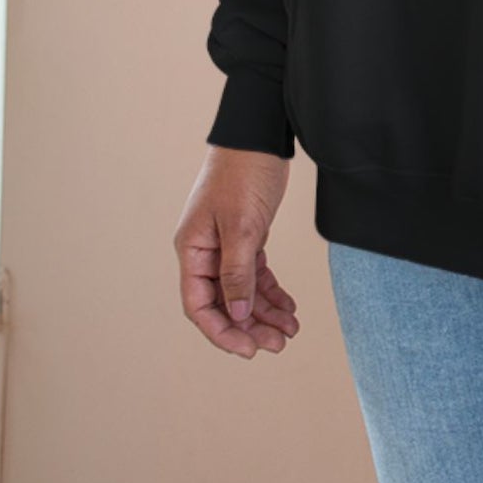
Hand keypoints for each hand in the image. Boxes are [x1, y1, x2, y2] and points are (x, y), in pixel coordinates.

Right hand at [174, 146, 300, 356]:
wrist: (261, 132)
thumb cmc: (244, 172)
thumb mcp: (242, 226)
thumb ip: (237, 273)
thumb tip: (238, 316)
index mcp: (192, 250)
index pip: (199, 306)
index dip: (222, 332)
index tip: (249, 350)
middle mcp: (204, 251)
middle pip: (223, 303)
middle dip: (251, 326)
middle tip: (279, 343)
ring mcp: (225, 244)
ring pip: (242, 291)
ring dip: (265, 313)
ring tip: (290, 330)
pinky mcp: (246, 235)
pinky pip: (255, 273)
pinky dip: (271, 291)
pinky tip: (288, 306)